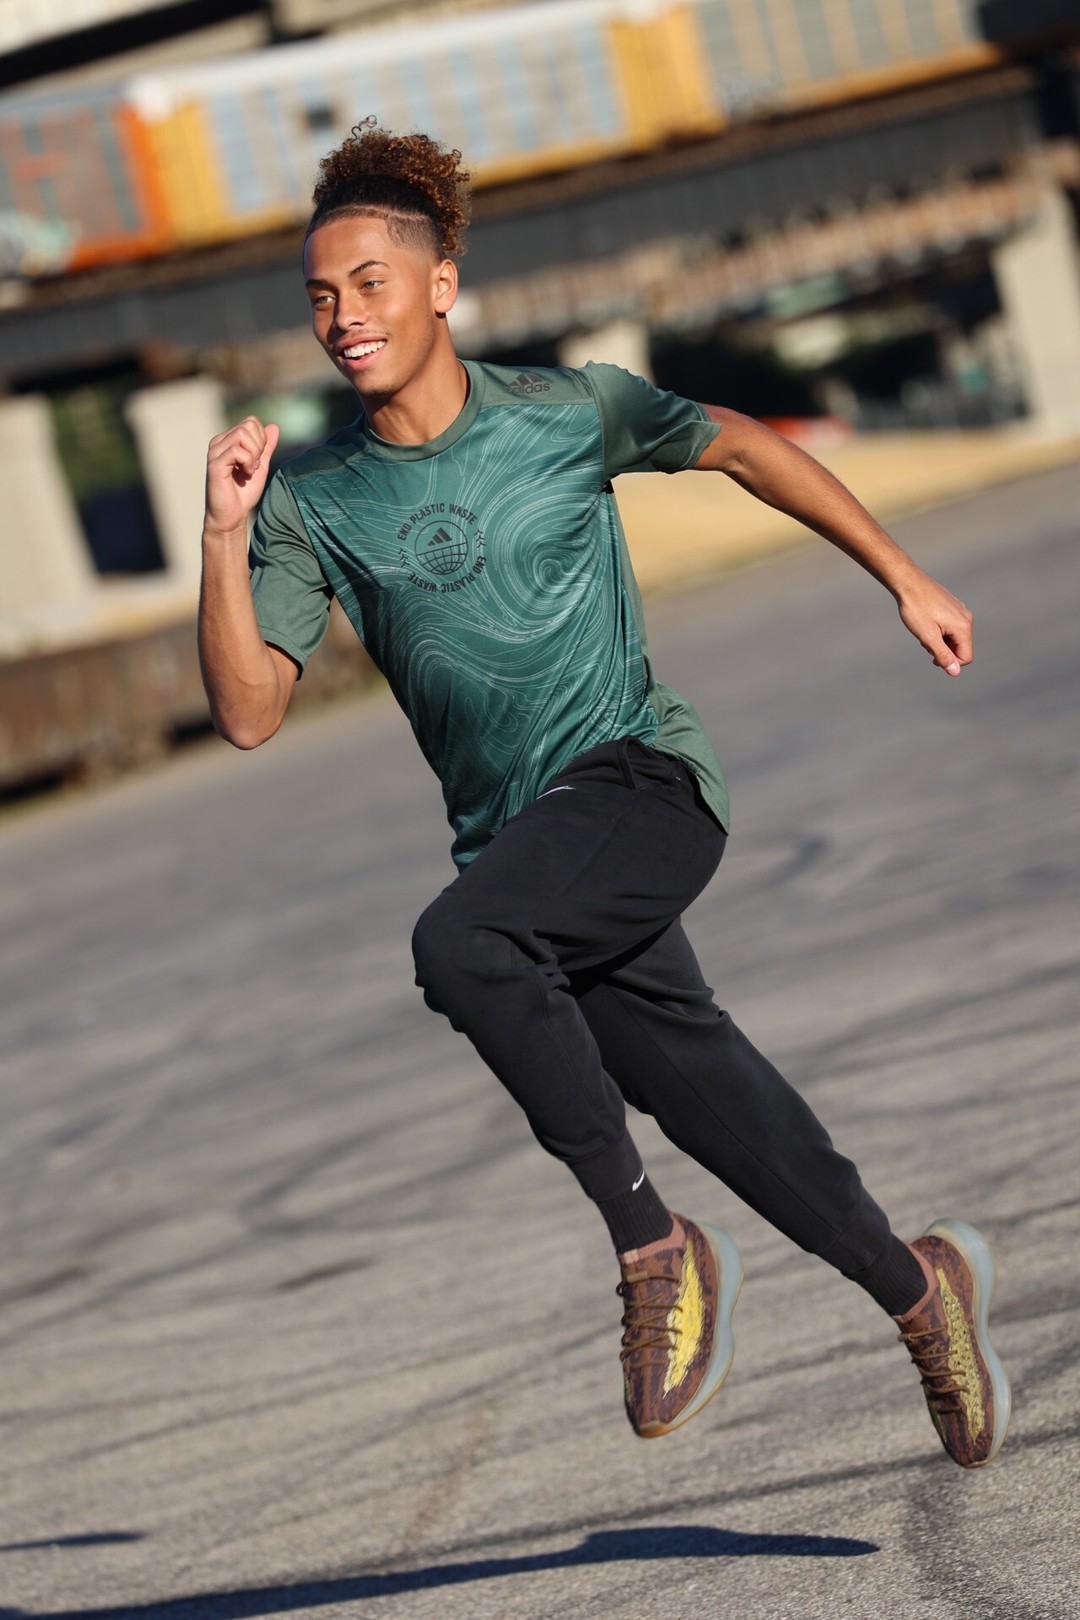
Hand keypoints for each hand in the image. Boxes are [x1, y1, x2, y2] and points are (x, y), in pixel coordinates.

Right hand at [204, 417, 279, 535]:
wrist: (231, 516)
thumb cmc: (243, 493)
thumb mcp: (260, 466)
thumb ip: (266, 447)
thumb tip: (274, 426)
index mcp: (228, 440)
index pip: (251, 422)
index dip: (262, 439)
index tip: (259, 459)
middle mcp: (219, 442)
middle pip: (248, 425)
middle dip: (259, 445)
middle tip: (255, 465)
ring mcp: (215, 451)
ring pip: (242, 434)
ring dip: (253, 454)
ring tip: (250, 470)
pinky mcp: (214, 463)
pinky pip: (236, 450)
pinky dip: (247, 462)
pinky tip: (245, 474)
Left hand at [896, 570, 972, 676]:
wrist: (908, 583)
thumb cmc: (916, 609)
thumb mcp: (928, 637)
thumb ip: (943, 655)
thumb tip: (955, 672)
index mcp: (963, 627)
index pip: (966, 657)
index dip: (950, 664)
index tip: (932, 659)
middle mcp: (966, 618)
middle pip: (960, 648)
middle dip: (943, 651)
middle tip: (925, 642)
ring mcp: (961, 611)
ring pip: (954, 638)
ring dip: (940, 641)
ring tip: (924, 632)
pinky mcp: (953, 607)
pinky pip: (951, 627)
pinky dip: (939, 631)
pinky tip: (926, 623)